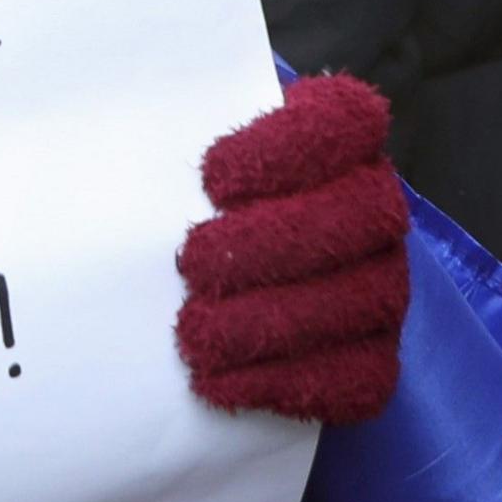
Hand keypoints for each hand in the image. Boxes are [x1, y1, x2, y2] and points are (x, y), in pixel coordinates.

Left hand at [175, 75, 411, 422]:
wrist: (207, 276)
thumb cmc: (184, 198)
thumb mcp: (171, 145)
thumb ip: (166, 128)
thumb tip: (117, 130)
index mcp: (340, 137)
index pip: (347, 120)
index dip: (290, 145)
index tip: (213, 178)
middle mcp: (375, 205)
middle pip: (362, 213)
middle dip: (271, 243)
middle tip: (192, 263)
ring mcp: (385, 283)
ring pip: (364, 299)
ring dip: (269, 320)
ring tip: (193, 333)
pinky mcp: (372, 356)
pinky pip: (357, 377)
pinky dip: (285, 382)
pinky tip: (219, 380)